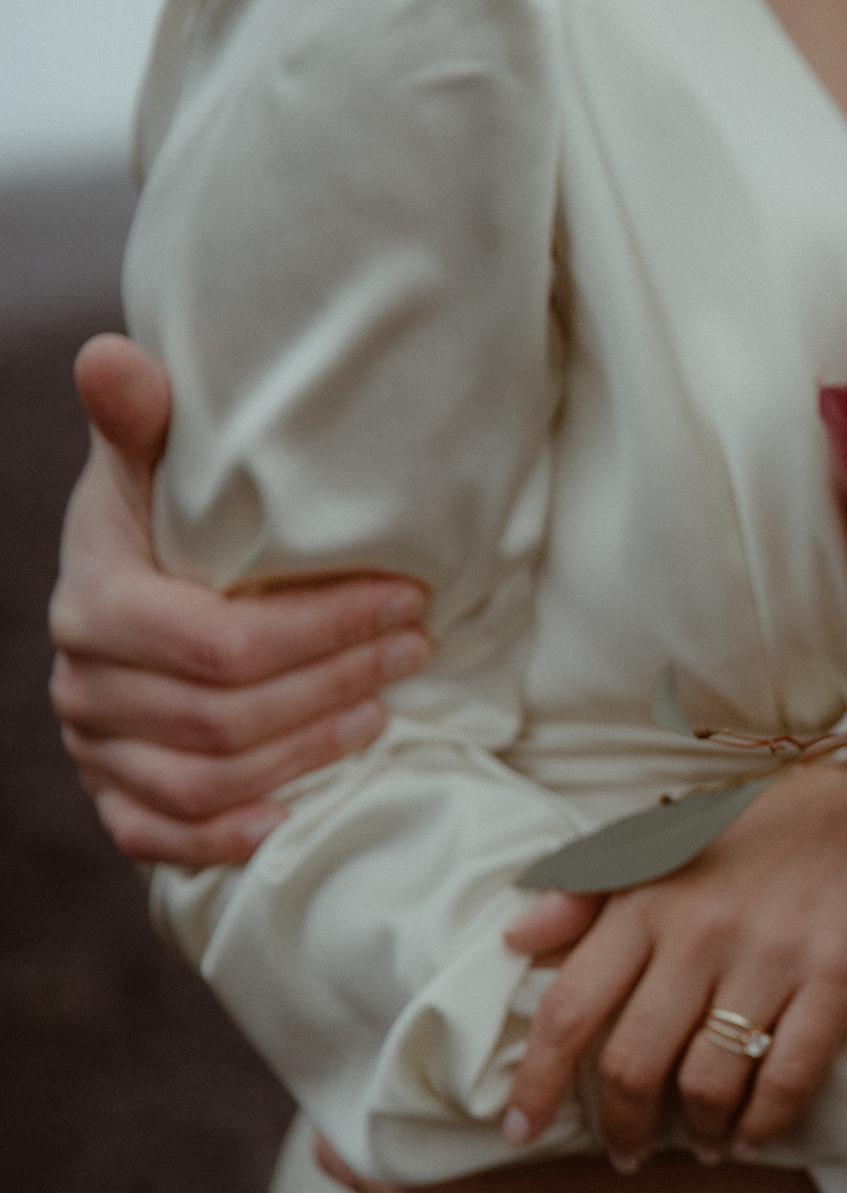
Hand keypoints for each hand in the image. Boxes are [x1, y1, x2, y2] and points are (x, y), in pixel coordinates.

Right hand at [49, 334, 433, 866]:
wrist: (125, 594)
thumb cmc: (160, 527)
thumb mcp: (153, 470)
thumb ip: (142, 423)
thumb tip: (114, 354)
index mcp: (94, 604)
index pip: (220, 642)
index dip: (324, 628)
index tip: (407, 598)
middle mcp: (84, 686)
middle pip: (227, 715)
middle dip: (336, 681)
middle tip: (417, 648)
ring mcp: (94, 749)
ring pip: (208, 779)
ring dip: (308, 751)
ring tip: (384, 709)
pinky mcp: (112, 798)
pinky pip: (157, 838)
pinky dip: (224, 837)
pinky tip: (291, 815)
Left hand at [501, 761, 846, 1167]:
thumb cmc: (751, 835)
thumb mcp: (659, 847)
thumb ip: (586, 892)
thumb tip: (516, 939)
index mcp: (647, 903)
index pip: (570, 1009)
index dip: (537, 1082)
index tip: (520, 1129)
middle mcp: (701, 932)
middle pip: (634, 1062)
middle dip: (623, 1125)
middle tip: (628, 1152)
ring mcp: (772, 956)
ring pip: (708, 1081)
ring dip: (696, 1130)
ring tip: (699, 1142)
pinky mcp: (837, 976)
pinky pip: (788, 1076)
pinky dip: (763, 1123)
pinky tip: (750, 1137)